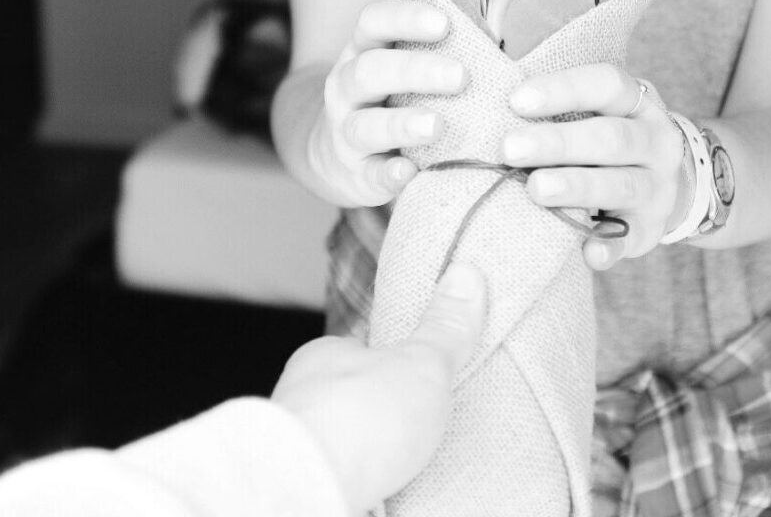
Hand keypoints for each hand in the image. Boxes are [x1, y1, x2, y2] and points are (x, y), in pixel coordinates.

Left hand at [271, 262, 487, 513]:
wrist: (309, 487)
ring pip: (341, 444)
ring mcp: (304, 445)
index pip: (360, 349)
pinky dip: (363, 487)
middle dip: (381, 414)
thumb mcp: (420, 365)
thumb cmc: (356, 418)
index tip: (422, 374)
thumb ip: (444, 329)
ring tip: (409, 467)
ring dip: (369, 455)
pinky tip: (384, 495)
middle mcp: (305, 398)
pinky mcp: (311, 484)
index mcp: (326, 357)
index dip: (392, 361)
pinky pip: (340, 480)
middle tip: (423, 428)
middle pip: (351, 400)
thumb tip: (467, 275)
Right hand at [306, 0, 467, 206]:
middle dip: (415, 71)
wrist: (341, 158)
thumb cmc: (392, 101)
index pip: (373, 22)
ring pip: (364, 125)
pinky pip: (370, 174)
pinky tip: (409, 171)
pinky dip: (388, 174)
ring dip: (401, 124)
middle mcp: (347, 88)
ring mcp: (345, 132)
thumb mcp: (401, 69)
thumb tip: (499, 39)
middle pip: (369, 70)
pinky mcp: (356, 174)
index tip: (444, 24)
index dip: (405, 18)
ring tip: (437, 125)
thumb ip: (437, 52)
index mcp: (362, 51)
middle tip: (460, 77)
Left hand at [501, 64, 689, 268]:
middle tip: (510, 149)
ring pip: (621, 185)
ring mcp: (657, 187)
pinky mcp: (650, 229)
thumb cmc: (607, 138)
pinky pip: (631, 238)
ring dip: (577, 186)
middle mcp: (655, 142)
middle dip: (558, 143)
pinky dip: (610, 247)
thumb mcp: (599, 111)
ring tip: (536, 189)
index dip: (563, 89)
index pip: (607, 85)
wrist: (665, 183)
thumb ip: (558, 107)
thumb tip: (489, 107)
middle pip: (611, 137)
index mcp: (637, 103)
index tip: (516, 100)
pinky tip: (587, 252)